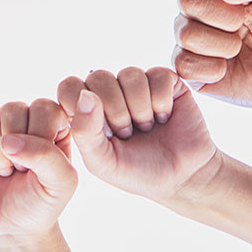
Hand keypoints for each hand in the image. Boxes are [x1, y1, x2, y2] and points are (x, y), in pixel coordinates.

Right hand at [0, 99, 75, 243]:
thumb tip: (8, 141)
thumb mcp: (61, 183)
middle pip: (11, 110)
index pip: (43, 107)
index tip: (42, 166)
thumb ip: (47, 156)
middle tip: (19, 171)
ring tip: (2, 172)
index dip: (40, 138)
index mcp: (50, 122)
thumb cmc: (40, 203)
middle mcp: (20, 118)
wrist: (11, 229)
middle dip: (15, 150)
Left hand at [57, 67, 217, 202]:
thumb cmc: (137, 172)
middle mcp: (111, 91)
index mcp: (88, 109)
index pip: (70, 86)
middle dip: (115, 111)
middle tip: (128, 134)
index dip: (81, 105)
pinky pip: (158, 75)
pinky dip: (161, 101)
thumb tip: (86, 95)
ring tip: (146, 127)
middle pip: (99, 77)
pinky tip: (164, 117)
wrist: (181, 177)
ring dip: (140, 108)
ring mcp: (138, 84)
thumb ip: (85, 133)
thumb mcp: (103, 162)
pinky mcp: (166, 82)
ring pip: (130, 74)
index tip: (101, 132)